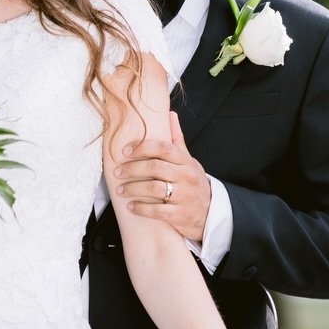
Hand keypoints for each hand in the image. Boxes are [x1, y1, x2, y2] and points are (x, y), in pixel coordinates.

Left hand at [116, 113, 211, 242]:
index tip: (125, 151)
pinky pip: (157, 211)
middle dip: (132, 169)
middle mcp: (187, 177)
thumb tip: (170, 114)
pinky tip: (131, 206)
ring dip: (133, 189)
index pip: (163, 148)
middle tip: (117, 172)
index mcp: (186, 162)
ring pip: (154, 188)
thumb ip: (177, 140)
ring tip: (120, 190)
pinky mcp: (181, 215)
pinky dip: (141, 208)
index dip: (142, 147)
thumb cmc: (193, 183)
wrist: (210, 213)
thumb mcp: (189, 161)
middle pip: (155, 167)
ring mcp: (185, 196)